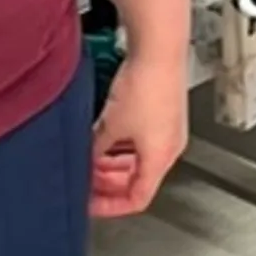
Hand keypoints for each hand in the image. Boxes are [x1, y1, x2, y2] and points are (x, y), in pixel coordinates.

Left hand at [89, 51, 188, 218]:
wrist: (159, 49)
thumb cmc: (146, 85)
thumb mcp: (110, 125)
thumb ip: (96, 149)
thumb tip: (85, 159)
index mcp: (161, 158)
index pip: (137, 198)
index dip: (111, 206)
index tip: (91, 204)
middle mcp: (169, 147)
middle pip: (137, 179)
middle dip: (109, 183)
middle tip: (85, 181)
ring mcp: (168, 129)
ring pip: (138, 159)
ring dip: (114, 162)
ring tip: (90, 158)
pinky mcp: (163, 112)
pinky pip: (141, 140)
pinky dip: (122, 144)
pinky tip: (103, 137)